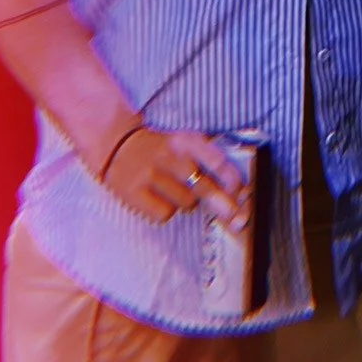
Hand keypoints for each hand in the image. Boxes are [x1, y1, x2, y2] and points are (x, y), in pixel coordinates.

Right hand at [99, 127, 244, 226]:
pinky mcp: (133, 192)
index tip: (244, 196)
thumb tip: (238, 191)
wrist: (117, 146)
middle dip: (224, 206)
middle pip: (204, 187)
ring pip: (186, 203)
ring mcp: (150, 174)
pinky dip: (166, 212)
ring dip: (188, 203)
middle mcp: (169, 155)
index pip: (216, 161)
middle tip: (237, 220)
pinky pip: (164, 214)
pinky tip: (159, 199)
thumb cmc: (162, 150)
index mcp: (187, 141)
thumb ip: (211, 161)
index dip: (233, 181)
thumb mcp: (187, 144)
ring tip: (175, 191)